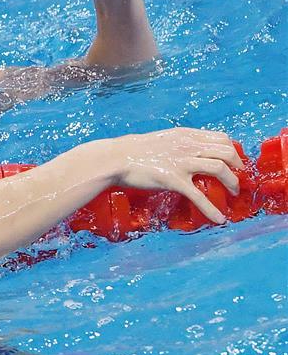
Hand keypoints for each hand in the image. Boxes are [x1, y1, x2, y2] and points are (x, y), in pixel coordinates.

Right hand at [103, 128, 243, 223]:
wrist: (116, 158)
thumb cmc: (134, 151)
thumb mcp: (162, 140)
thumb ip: (180, 144)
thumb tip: (190, 152)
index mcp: (186, 135)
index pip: (221, 138)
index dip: (233, 151)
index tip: (234, 162)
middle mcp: (188, 146)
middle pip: (226, 152)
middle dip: (237, 167)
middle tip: (237, 179)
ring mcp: (182, 163)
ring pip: (220, 169)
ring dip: (232, 183)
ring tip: (232, 194)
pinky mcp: (173, 180)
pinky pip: (199, 196)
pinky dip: (212, 209)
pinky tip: (219, 219)